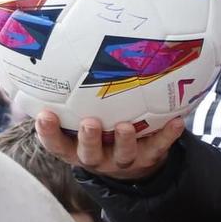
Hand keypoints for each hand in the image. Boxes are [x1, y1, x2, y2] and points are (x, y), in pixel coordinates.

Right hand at [34, 109, 183, 181]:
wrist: (132, 159)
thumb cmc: (98, 131)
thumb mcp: (77, 121)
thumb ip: (66, 100)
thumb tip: (46, 62)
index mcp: (75, 149)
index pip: (56, 144)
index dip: (48, 133)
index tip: (44, 115)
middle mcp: (97, 157)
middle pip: (89, 154)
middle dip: (88, 139)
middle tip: (89, 123)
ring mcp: (124, 159)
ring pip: (123, 154)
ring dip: (124, 140)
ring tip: (125, 126)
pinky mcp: (149, 156)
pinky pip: (159, 146)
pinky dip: (168, 134)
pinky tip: (177, 121)